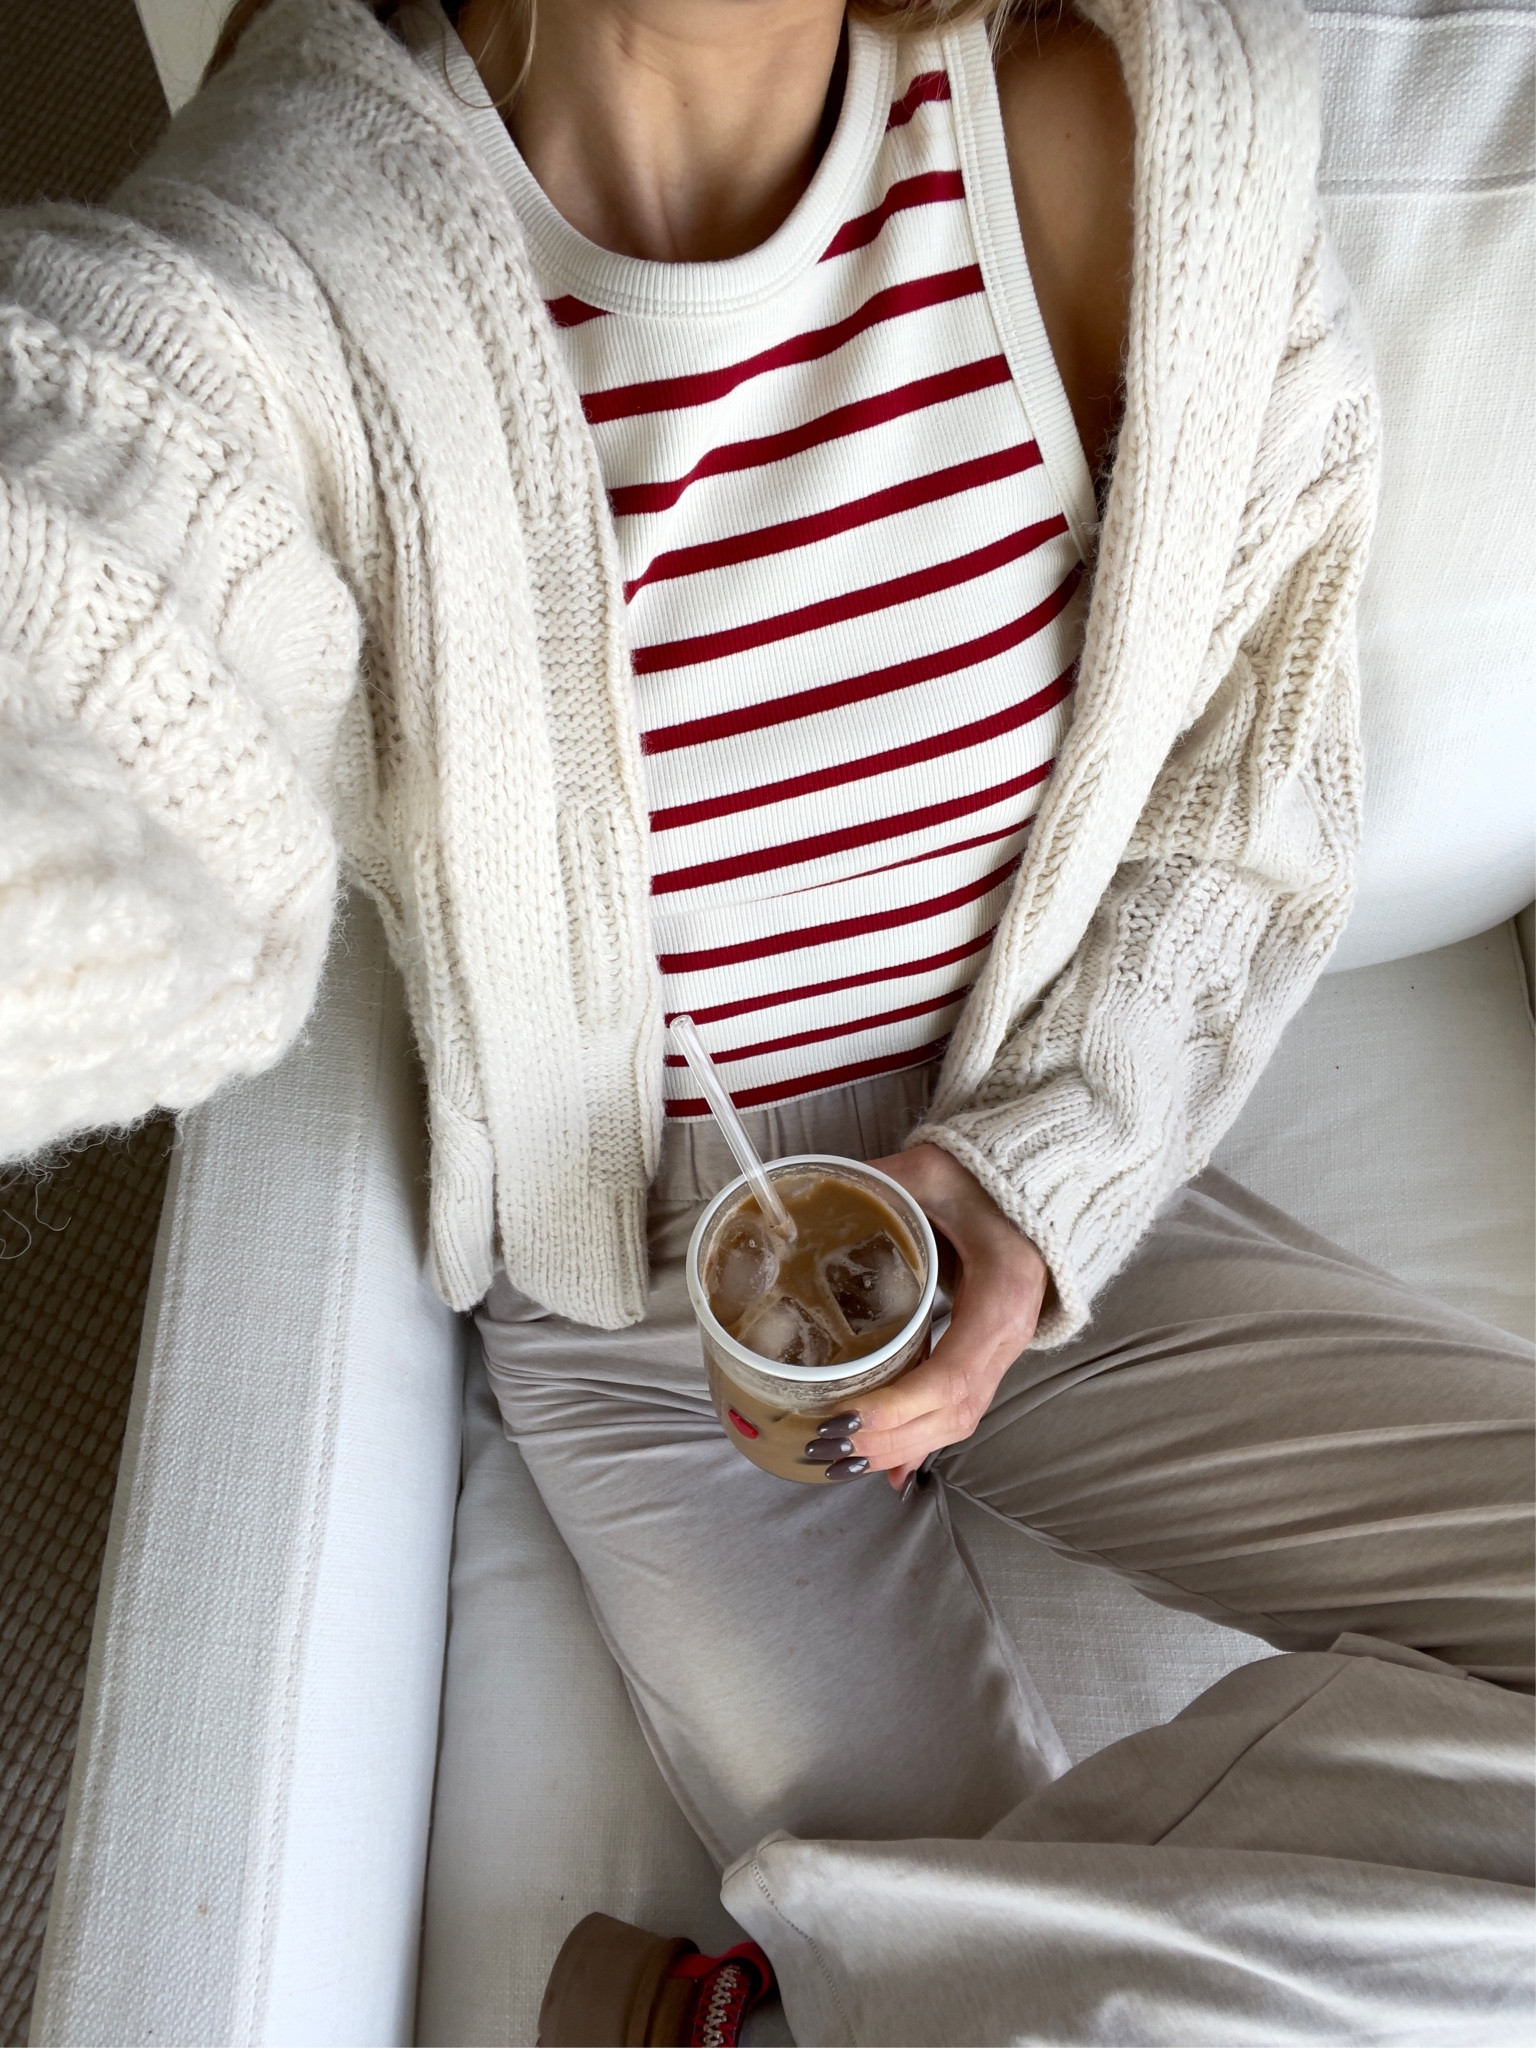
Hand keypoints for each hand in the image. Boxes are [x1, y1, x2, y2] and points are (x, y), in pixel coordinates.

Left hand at [855, 1145, 1048, 1490]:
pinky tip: (884, 1469)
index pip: (952, 1375)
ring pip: (957, 1420)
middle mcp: (1009, 1334)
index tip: (845, 1416)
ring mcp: (1002, 1349)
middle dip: (890, 1438)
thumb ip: (876, 1181)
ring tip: (839, 1459)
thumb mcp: (930, 1170)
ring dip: (899, 1447)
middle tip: (826, 1445)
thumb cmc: (983, 1177)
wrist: (1028, 1182)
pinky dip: (919, 1440)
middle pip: (954, 1413)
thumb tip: (803, 1197)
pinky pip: (957, 1409)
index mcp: (1004, 1293)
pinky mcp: (985, 1353)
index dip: (898, 1406)